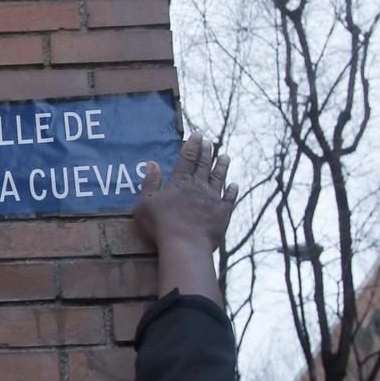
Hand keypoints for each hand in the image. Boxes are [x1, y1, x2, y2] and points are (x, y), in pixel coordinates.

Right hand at [133, 132, 237, 252]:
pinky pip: (229, 198)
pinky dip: (232, 190)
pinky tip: (234, 185)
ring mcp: (213, 199)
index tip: (197, 134)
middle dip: (207, 151)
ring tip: (225, 156)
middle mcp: (199, 186)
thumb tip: (152, 164)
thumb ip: (149, 183)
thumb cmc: (161, 226)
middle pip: (204, 164)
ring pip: (219, 178)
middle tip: (209, 141)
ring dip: (222, 166)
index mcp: (180, 182)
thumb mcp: (145, 204)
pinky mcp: (222, 213)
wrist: (186, 246)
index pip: (188, 157)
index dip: (192, 144)